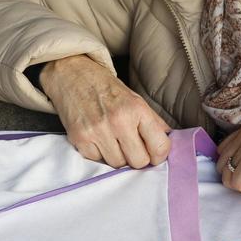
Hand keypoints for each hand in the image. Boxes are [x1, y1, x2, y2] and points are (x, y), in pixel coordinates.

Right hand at [40, 55, 170, 168]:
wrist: (72, 75)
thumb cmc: (106, 88)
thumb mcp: (136, 99)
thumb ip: (153, 122)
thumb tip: (168, 141)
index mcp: (137, 110)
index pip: (160, 147)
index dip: (159, 155)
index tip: (154, 153)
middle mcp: (119, 121)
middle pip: (139, 162)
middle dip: (137, 158)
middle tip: (132, 147)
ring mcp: (97, 132)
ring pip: (118, 165)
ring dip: (118, 157)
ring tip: (113, 140)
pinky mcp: (80, 140)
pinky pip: (97, 161)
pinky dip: (99, 154)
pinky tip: (98, 139)